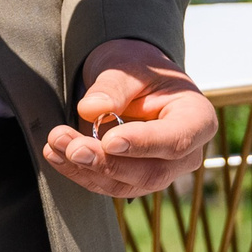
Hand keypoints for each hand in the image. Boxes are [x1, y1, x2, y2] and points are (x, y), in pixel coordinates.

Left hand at [43, 38, 215, 199]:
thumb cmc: (139, 68)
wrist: (133, 79)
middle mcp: (186, 154)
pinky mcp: (134, 180)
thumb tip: (92, 110)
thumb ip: (113, 87)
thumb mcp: (128, 66)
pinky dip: (78, 172)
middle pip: (150, 172)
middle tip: (72, 147)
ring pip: (125, 184)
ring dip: (86, 169)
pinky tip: (55, 154)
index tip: (110, 140)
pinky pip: (107, 184)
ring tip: (56, 144)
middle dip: (107, 162)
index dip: (144, 144)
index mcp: (197, 119)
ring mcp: (161, 171)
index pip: (176, 140)